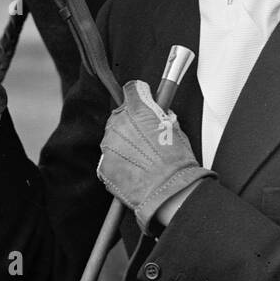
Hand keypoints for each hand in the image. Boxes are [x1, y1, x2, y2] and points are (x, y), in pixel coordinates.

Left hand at [97, 80, 214, 233]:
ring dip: (124, 143)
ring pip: (113, 137)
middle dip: (131, 122)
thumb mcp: (176, 129)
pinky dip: (118, 161)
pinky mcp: (103, 164)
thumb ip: (163, 116)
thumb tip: (161, 114)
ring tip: (142, 157)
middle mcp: (120, 123)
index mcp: (139, 110)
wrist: (168, 191)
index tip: (142, 99)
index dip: (139, 94)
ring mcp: (109, 144)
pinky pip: (108, 158)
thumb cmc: (176, 163)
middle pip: (120, 114)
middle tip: (145, 136)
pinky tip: (134, 169)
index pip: (132, 89)